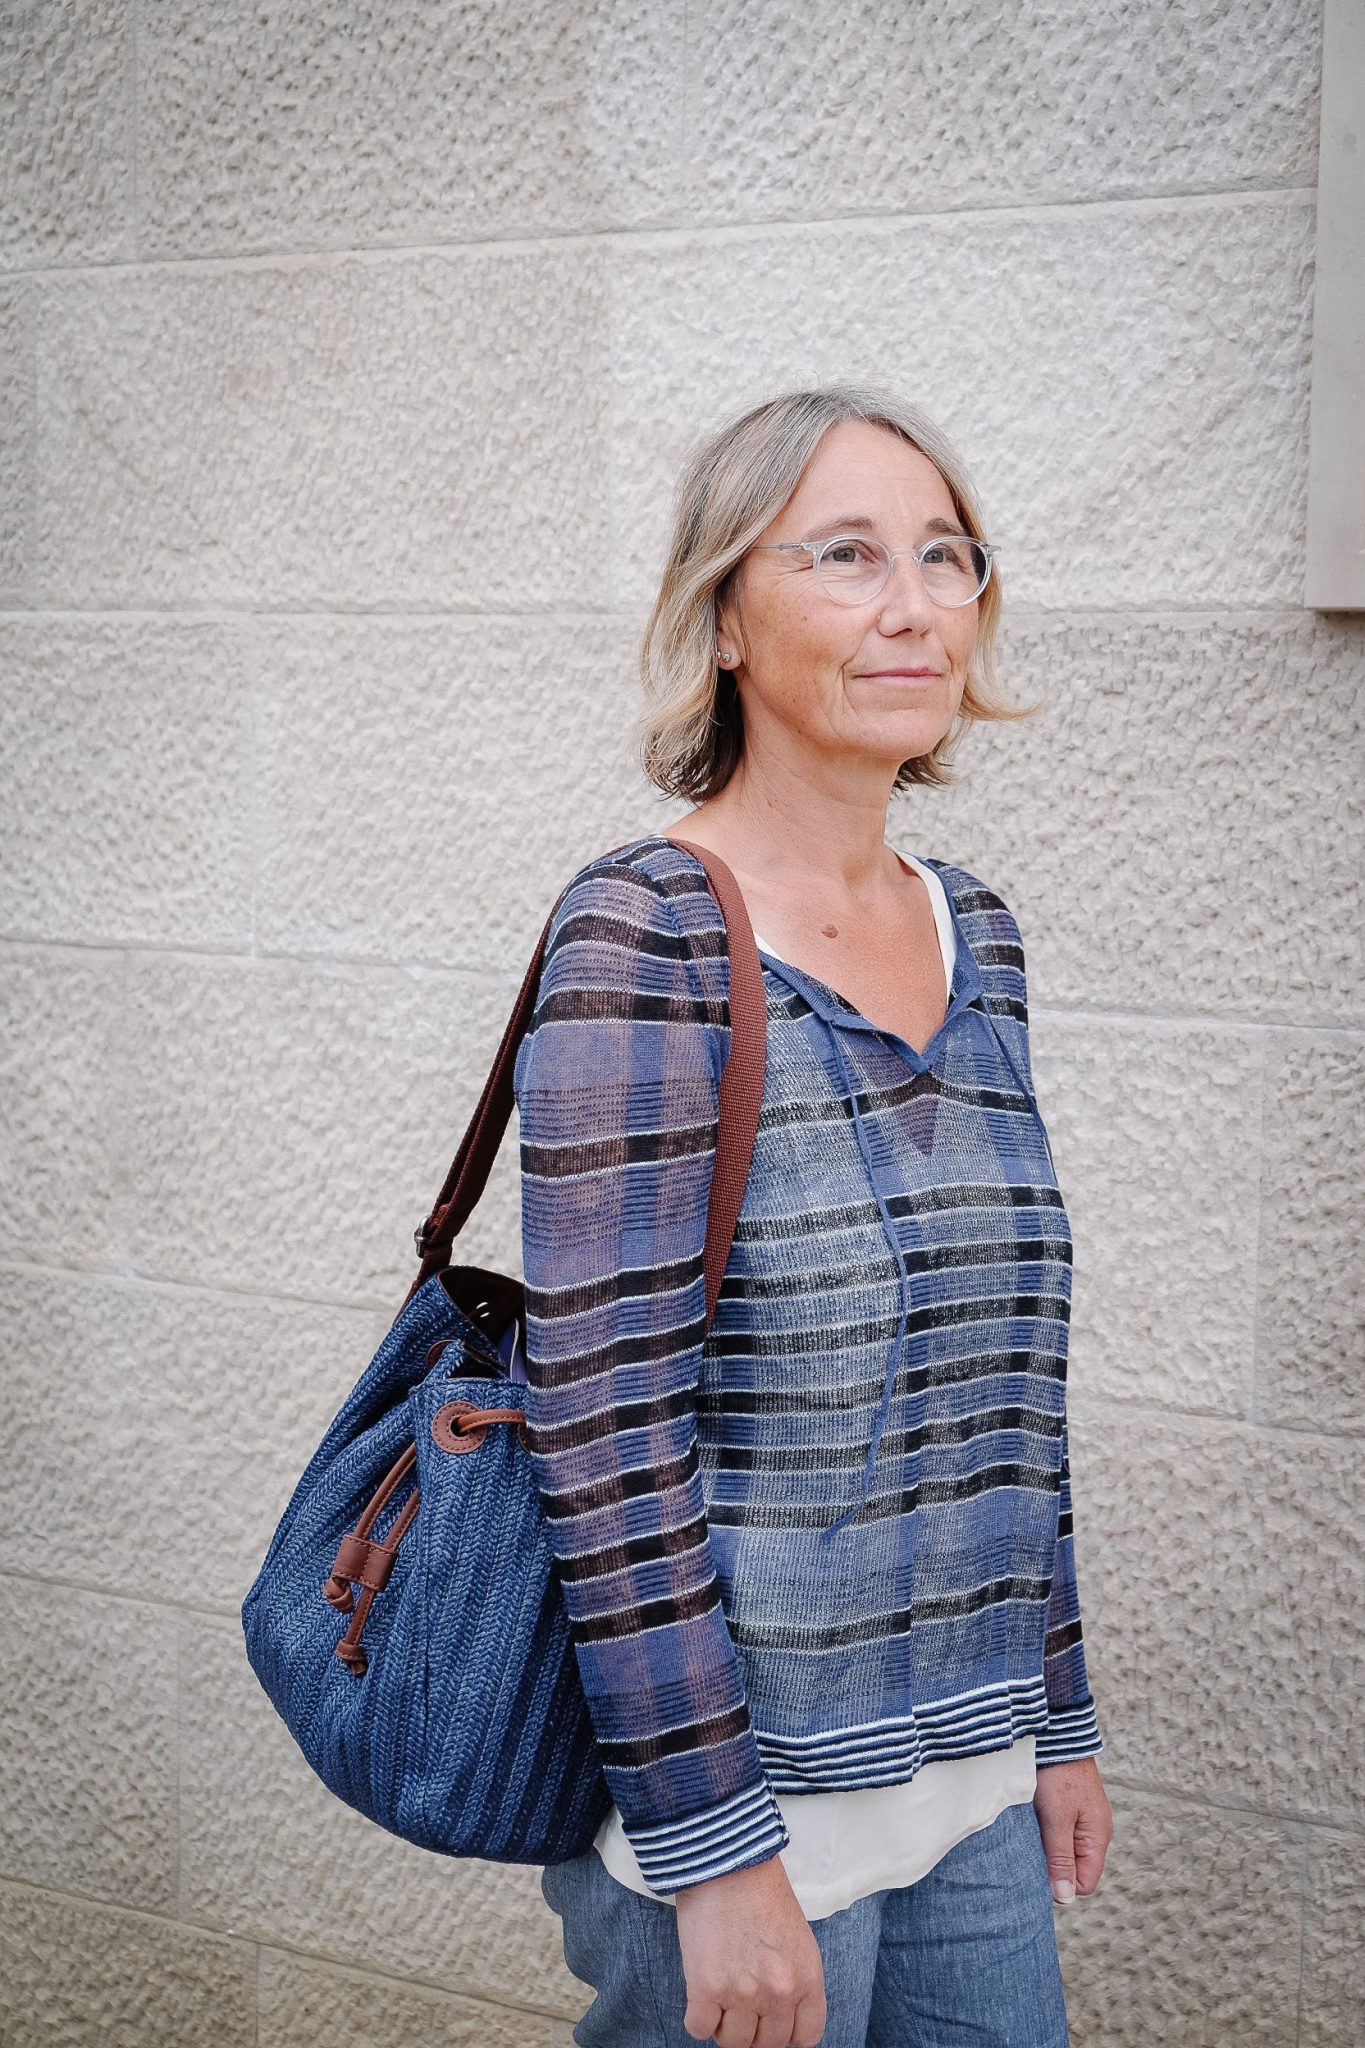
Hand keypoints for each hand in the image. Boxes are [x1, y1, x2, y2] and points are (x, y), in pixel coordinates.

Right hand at [673, 1853, 825, 2046]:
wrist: (726, 1859)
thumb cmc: (761, 1890)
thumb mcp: (797, 1937)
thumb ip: (794, 1978)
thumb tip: (780, 2013)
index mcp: (807, 1979)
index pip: (805, 2036)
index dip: (786, 2028)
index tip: (772, 2015)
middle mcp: (779, 1993)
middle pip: (767, 2044)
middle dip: (754, 2025)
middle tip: (742, 1998)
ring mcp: (743, 1994)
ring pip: (732, 2042)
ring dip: (724, 2023)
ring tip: (720, 1992)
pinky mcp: (706, 1989)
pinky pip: (699, 2029)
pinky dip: (698, 2016)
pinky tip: (700, 1992)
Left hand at [1033, 1756, 1113, 1902]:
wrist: (1055, 1732)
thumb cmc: (1058, 1775)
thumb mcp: (1057, 1820)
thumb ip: (1061, 1859)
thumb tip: (1065, 1898)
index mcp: (1098, 1838)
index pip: (1084, 1883)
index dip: (1061, 1883)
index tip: (1037, 1869)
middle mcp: (1093, 1831)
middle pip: (1073, 1868)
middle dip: (1051, 1866)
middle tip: (1029, 1851)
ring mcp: (1081, 1818)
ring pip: (1062, 1850)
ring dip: (1045, 1847)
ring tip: (1028, 1834)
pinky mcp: (1067, 1806)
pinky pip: (1057, 1832)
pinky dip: (1043, 1831)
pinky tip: (1029, 1822)